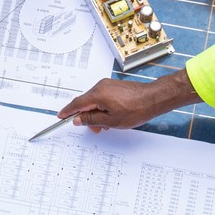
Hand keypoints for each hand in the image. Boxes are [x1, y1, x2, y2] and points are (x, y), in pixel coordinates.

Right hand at [57, 69, 196, 131]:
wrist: (153, 99)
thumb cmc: (136, 109)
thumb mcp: (111, 121)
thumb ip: (91, 119)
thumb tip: (78, 119)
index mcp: (97, 94)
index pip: (76, 104)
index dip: (67, 112)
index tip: (60, 117)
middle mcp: (101, 86)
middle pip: (85, 102)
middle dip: (86, 117)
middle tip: (94, 128)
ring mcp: (108, 85)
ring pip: (94, 101)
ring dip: (96, 113)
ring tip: (106, 125)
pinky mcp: (114, 86)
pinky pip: (102, 97)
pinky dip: (102, 107)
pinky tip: (110, 117)